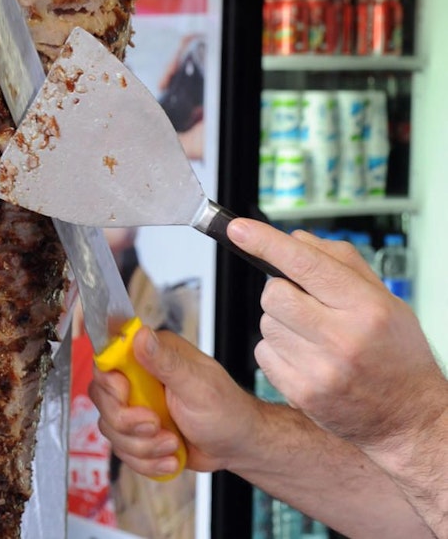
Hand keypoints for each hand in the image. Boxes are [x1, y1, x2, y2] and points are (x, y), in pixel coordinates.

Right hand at [88, 326, 262, 477]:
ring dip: (143, 446)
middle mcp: (139, 378)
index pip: (107, 358)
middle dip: (128, 423)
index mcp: (152, 355)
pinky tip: (170, 456)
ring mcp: (136, 406)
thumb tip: (140, 335)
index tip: (126, 395)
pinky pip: (122, 451)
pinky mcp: (137, 433)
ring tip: (172, 444)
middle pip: (102, 398)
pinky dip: (147, 461)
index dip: (109, 381)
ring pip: (110, 429)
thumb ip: (165, 361)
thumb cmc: (227, 411)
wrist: (238, 447)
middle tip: (157, 426)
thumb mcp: (197, 384)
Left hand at [227, 218, 445, 448]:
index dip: (266, 242)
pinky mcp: (301, 393)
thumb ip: (341, 263)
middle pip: (273, 294)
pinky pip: (262, 354)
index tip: (239, 229)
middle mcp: (343, 338)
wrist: (409, 418)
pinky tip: (306, 359)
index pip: (304, 264)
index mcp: (368, 308)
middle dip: (282, 293)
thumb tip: (295, 239)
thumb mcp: (385, 300)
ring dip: (281, 324)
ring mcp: (320, 369)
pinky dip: (277, 352)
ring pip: (265, 323)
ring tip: (314, 337)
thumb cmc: (397, 355)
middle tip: (306, 305)